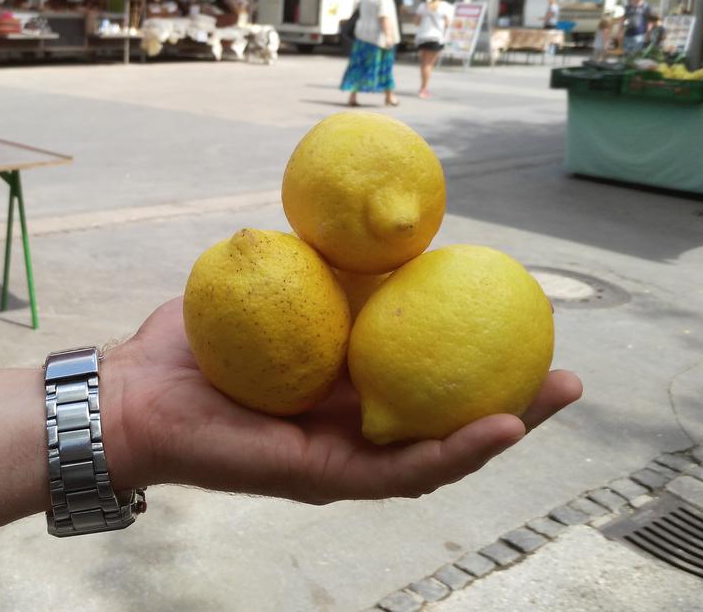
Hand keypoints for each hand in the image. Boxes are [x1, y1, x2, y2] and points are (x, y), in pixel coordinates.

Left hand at [103, 298, 581, 504]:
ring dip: (503, 428)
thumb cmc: (194, 345)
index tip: (526, 324)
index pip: (426, 377)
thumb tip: (352, 224)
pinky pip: (399, 469)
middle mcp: (352, 429)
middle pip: (448, 420)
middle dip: (513, 401)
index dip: (479, 359)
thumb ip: (313, 270)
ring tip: (554, 399)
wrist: (135, 391)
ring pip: (440, 452)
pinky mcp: (323, 478)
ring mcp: (342, 459)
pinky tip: (497, 427)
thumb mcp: (267, 292)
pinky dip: (452, 451)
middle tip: (567, 374)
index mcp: (344, 390)